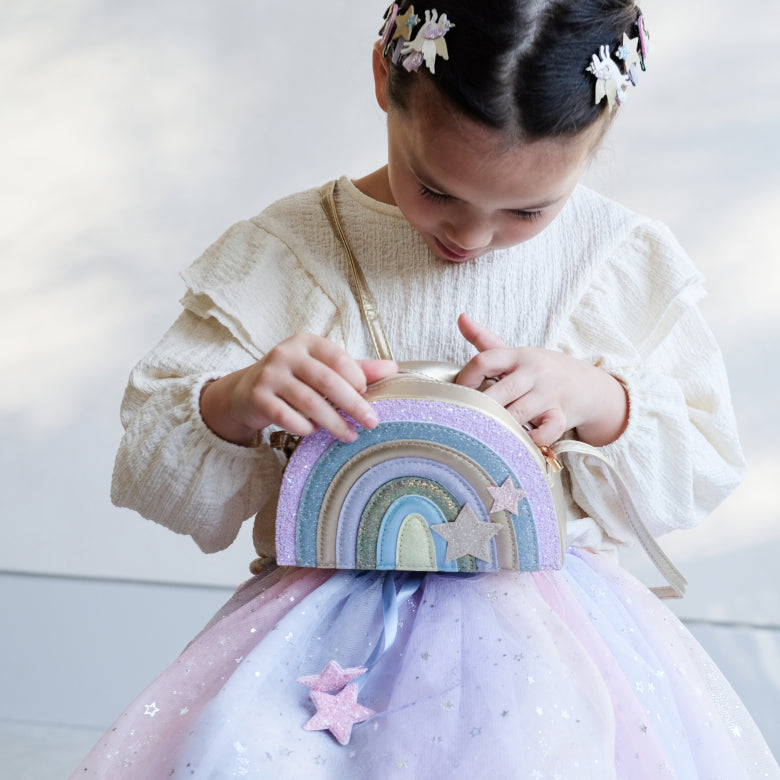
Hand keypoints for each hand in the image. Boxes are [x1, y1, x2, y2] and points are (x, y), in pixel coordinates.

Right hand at [200, 334, 396, 444]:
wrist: (246, 392)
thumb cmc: (294, 379)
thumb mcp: (322, 368)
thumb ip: (356, 368)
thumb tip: (393, 368)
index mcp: (307, 343)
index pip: (338, 358)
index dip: (357, 378)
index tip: (368, 396)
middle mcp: (286, 354)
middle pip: (326, 381)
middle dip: (353, 404)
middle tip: (371, 423)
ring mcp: (269, 375)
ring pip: (308, 401)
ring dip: (333, 422)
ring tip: (349, 435)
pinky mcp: (257, 397)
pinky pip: (285, 416)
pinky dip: (304, 427)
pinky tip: (315, 433)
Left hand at [455, 314, 627, 446]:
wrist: (588, 385)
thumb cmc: (542, 371)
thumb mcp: (516, 353)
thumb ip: (485, 340)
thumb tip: (461, 317)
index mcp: (517, 356)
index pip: (485, 360)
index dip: (465, 378)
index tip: (455, 393)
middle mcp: (533, 374)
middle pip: (499, 391)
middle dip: (480, 407)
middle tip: (465, 419)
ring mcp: (548, 395)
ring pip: (519, 413)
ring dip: (501, 425)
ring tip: (486, 432)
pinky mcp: (561, 416)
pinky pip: (547, 430)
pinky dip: (533, 438)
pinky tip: (520, 440)